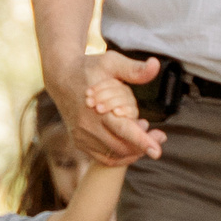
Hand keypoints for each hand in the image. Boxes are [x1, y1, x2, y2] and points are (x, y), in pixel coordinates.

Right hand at [60, 50, 162, 165]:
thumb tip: (156, 64)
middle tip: (159, 135)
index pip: (123, 129)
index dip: (142, 141)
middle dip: (143, 145)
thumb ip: (134, 69)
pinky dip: (121, 155)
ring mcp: (82, 137)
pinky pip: (104, 158)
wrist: (61, 77)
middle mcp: (87, 127)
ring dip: (133, 150)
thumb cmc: (89, 68)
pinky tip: (131, 142)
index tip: (157, 152)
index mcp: (96, 109)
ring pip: (114, 155)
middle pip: (122, 146)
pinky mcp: (79, 142)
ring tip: (144, 132)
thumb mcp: (111, 62)